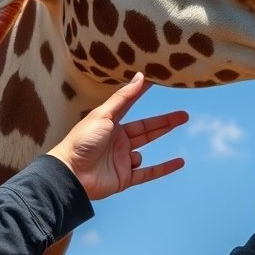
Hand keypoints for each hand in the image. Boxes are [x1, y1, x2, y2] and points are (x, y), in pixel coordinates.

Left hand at [48, 73, 187, 199]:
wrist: (71, 173)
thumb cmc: (82, 140)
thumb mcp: (103, 114)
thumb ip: (124, 97)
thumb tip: (140, 76)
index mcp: (110, 125)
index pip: (131, 107)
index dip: (143, 95)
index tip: (157, 83)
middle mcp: (117, 142)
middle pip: (146, 130)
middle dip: (164, 123)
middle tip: (184, 115)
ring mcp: (121, 160)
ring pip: (142, 153)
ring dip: (139, 154)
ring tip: (127, 158)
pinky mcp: (125, 178)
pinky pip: (149, 173)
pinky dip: (164, 168)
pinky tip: (180, 162)